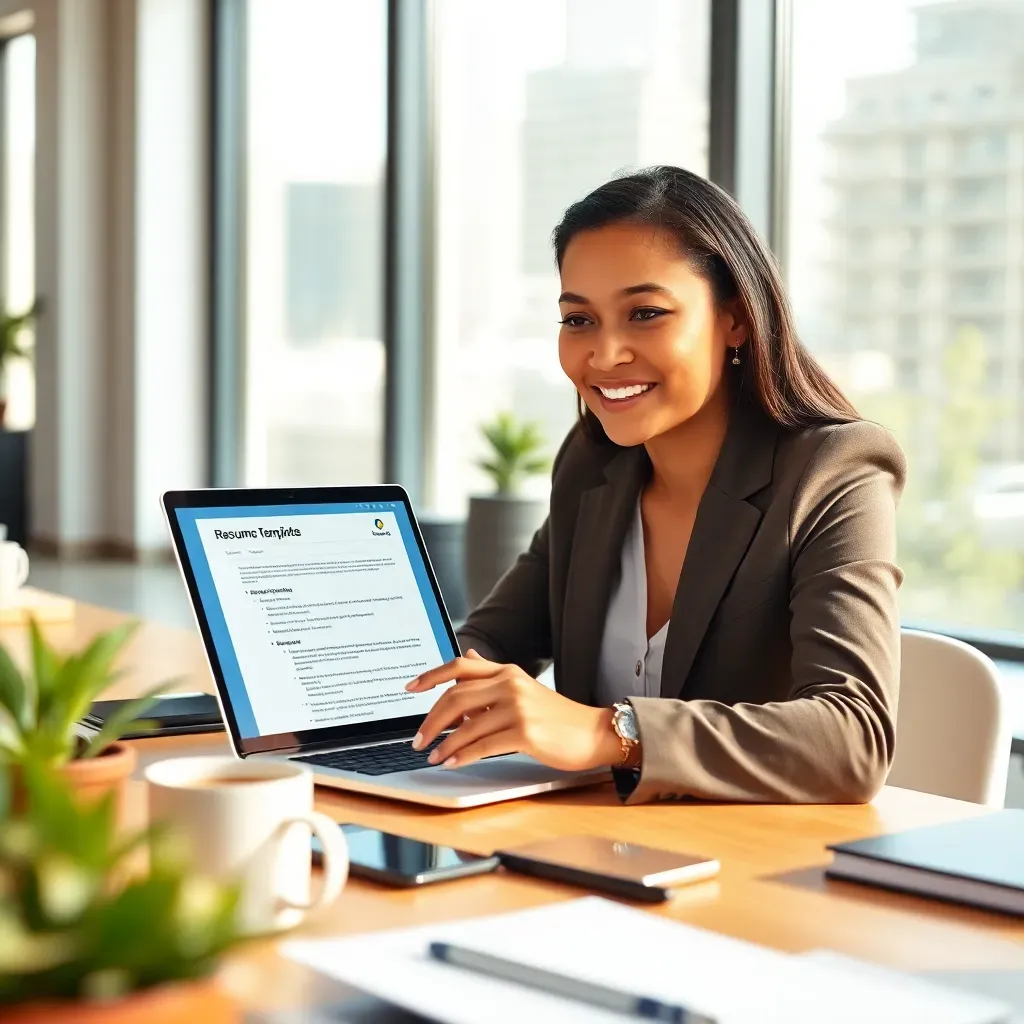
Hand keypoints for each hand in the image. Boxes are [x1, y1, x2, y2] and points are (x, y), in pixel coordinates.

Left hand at [405, 650, 620, 771]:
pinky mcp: (525, 733)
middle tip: (418, 738)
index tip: (410, 688)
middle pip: (456, 697)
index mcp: (507, 671)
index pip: (461, 666)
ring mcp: (518, 708)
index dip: (431, 676)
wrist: (594, 733)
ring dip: (443, 743)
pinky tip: (452, 762)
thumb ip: (493, 676)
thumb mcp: (523, 688)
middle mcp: (510, 684)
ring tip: (432, 755)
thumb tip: (469, 655)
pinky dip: (462, 755)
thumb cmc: (557, 717)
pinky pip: (483, 745)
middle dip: (431, 720)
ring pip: (466, 725)